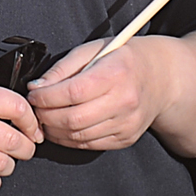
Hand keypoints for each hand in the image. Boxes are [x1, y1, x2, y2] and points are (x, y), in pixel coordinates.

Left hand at [29, 39, 171, 151]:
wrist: (161, 78)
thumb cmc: (124, 60)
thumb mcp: (94, 50)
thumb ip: (63, 68)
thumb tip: (37, 87)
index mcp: (117, 72)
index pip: (73, 92)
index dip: (46, 97)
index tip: (34, 94)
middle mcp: (125, 101)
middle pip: (74, 118)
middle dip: (46, 117)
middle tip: (35, 109)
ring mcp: (127, 123)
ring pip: (79, 136)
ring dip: (54, 131)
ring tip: (45, 119)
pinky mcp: (126, 138)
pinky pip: (90, 145)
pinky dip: (69, 140)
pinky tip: (61, 129)